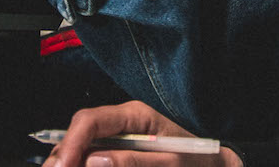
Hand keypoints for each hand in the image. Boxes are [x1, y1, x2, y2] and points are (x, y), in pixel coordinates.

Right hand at [41, 100, 242, 166]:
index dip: (70, 144)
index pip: (90, 120)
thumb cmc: (197, 162)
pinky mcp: (118, 155)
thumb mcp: (170, 163)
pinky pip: (95, 160)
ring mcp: (118, 141)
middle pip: (78, 137)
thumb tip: (93, 160)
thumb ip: (133, 161)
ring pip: (81, 152)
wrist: (214, 166)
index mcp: (134, 116)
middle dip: (63, 159)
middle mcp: (121, 125)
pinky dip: (86, 165)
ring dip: (72, 163)